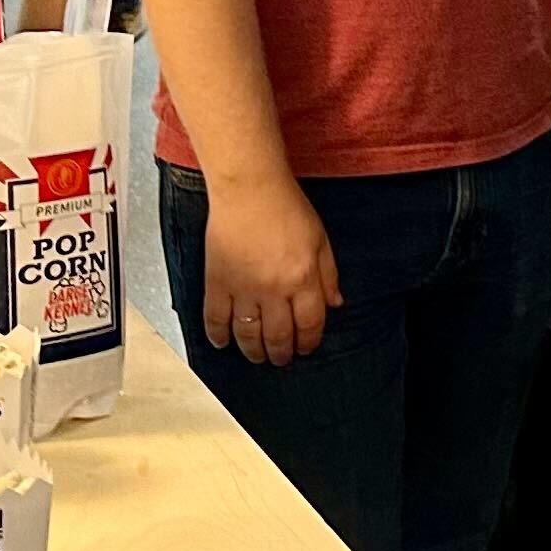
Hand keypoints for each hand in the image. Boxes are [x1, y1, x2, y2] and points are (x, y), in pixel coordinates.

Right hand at [202, 169, 339, 369]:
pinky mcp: (216, 283)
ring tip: (257, 357)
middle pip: (278, 336)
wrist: (250, 190)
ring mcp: (243, 289)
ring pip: (247, 334)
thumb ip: (329, 276)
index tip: (306, 348)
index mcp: (304, 280)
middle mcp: (274, 290)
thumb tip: (335, 305)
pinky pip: (215, 319)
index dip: (309, 342)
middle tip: (281, 360)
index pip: (310, 324)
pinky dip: (218, 335)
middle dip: (281, 354)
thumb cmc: (288, 209)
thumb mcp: (321, 241)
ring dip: (253, 352)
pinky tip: (222, 343)